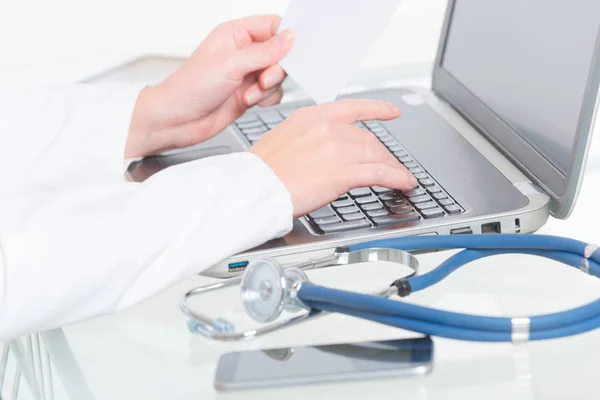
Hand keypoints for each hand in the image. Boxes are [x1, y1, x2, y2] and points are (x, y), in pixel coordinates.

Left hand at [125, 15, 293, 158]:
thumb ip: (264, 52)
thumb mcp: (231, 64)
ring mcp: (246, 74)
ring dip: (269, 87)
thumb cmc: (189, 88)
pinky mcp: (248, 94)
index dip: (285, 39)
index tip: (289, 54)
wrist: (176, 120)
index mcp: (235, 34)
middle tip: (263, 78)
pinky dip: (266, 99)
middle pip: (280, 53)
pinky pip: (271, 93)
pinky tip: (249, 102)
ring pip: (277, 75)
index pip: (272, 26)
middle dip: (277, 69)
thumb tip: (289, 38)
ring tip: (250, 94)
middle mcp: (242, 52)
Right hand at [249, 99, 416, 217]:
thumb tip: (325, 148)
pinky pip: (379, 173)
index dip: (377, 109)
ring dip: (392, 167)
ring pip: (376, 155)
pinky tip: (404, 182)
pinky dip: (397, 177)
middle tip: (389, 163)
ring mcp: (336, 149)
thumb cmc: (261, 171)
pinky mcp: (342, 173)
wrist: (252, 188)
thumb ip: (310, 137)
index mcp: (311, 116)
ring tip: (400, 176)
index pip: (353, 108)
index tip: (392, 111)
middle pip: (367, 138)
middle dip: (382, 153)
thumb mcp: (284, 139)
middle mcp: (327, 128)